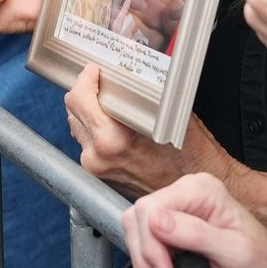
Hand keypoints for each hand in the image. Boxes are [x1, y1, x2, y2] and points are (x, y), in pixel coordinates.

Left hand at [64, 64, 236, 198]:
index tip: (93, 71)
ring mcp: (95, 168)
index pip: (78, 99)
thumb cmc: (190, 157)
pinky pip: (86, 144)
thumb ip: (139, 96)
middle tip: (101, 85)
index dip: (85, 79)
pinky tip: (112, 128)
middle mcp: (98, 156)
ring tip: (109, 107)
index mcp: (112, 140)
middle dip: (85, 94)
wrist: (193, 196)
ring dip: (88, 114)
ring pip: (78, 127)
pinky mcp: (98, 176)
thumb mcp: (168, 117)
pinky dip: (94, 131)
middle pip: (73, 111)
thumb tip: (123, 73)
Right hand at [124, 172, 266, 267]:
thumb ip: (196, 234)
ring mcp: (178, 210)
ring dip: (148, 266)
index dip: (150, 245)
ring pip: (136, 232)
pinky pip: (144, 243)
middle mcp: (186, 194)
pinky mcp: (172, 228)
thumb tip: (156, 221)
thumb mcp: (236, 253)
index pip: (150, 208)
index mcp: (201, 189)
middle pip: (138, 219)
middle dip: (148, 259)